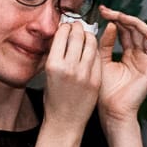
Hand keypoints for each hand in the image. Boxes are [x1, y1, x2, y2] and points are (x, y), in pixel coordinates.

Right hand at [39, 18, 102, 134]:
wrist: (65, 121)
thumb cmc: (54, 99)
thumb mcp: (48, 73)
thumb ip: (56, 54)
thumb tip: (63, 36)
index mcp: (54, 64)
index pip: (63, 34)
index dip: (66, 26)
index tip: (66, 25)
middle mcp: (70, 67)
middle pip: (78, 36)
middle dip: (78, 27)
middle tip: (77, 26)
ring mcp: (85, 74)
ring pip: (91, 44)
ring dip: (89, 36)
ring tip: (86, 35)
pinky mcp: (96, 80)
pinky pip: (97, 57)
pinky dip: (95, 50)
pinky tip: (91, 49)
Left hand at [94, 6, 146, 127]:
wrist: (112, 110)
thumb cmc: (105, 92)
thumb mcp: (102, 61)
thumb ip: (105, 43)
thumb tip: (110, 25)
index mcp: (128, 55)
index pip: (125, 31)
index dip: (116, 19)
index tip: (102, 11)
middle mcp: (139, 56)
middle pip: (137, 30)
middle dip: (123, 18)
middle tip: (109, 12)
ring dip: (137, 24)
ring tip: (122, 19)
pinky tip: (145, 33)